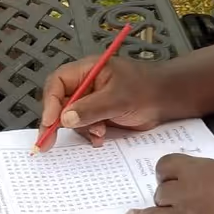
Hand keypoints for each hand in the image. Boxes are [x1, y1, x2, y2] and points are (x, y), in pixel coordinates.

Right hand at [36, 55, 178, 150]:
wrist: (166, 100)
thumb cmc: (145, 89)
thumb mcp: (118, 98)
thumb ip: (91, 108)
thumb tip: (64, 119)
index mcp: (86, 70)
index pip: (57, 83)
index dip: (50, 102)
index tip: (49, 123)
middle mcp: (84, 85)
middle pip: (59, 102)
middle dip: (56, 122)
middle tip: (47, 143)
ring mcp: (90, 100)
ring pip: (71, 118)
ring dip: (81, 129)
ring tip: (99, 134)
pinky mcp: (98, 115)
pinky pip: (84, 127)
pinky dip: (90, 134)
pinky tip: (101, 138)